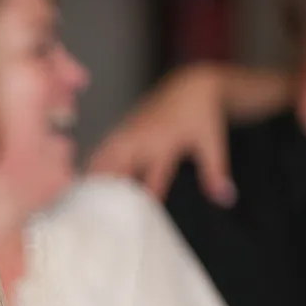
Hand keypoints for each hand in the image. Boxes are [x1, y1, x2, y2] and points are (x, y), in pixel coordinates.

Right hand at [89, 63, 235, 205]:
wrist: (192, 85)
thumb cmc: (203, 117)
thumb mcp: (213, 144)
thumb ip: (216, 173)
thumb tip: (226, 200)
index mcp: (163, 143)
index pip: (152, 178)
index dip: (144, 200)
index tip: (136, 221)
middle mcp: (141, 138)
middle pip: (117, 167)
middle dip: (108, 190)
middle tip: (95, 216)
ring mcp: (127, 132)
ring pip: (103, 158)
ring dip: (93, 179)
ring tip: (79, 203)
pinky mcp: (121, 129)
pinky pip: (100, 150)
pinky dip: (90, 166)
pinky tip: (80, 183)